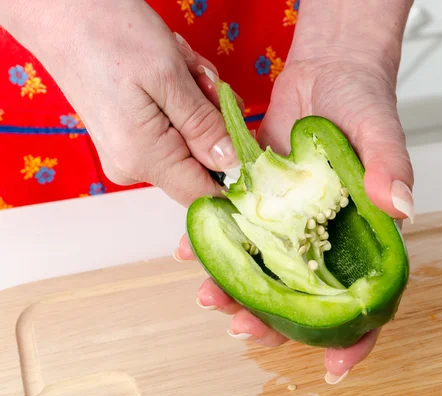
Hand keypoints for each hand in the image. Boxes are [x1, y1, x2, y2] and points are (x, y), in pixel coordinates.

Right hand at [2, 0, 241, 205]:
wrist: (60, 11)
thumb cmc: (109, 34)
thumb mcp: (170, 77)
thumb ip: (205, 127)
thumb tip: (232, 163)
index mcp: (143, 157)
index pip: (203, 192)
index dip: (233, 171)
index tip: (242, 134)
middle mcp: (133, 165)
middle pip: (201, 160)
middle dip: (213, 119)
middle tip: (199, 79)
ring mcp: (129, 151)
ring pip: (190, 138)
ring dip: (198, 101)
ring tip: (179, 66)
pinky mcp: (128, 134)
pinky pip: (173, 126)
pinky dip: (181, 98)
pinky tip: (170, 70)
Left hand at [176, 50, 413, 382]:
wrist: (324, 74)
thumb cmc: (362, 103)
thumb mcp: (380, 130)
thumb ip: (391, 167)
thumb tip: (401, 206)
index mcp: (362, 236)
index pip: (367, 298)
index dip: (356, 338)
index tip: (335, 369)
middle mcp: (324, 238)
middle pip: (304, 298)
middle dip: (274, 322)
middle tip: (244, 328)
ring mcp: (290, 224)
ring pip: (264, 274)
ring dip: (236, 291)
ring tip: (209, 295)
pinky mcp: (259, 203)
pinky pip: (237, 232)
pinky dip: (212, 244)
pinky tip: (190, 250)